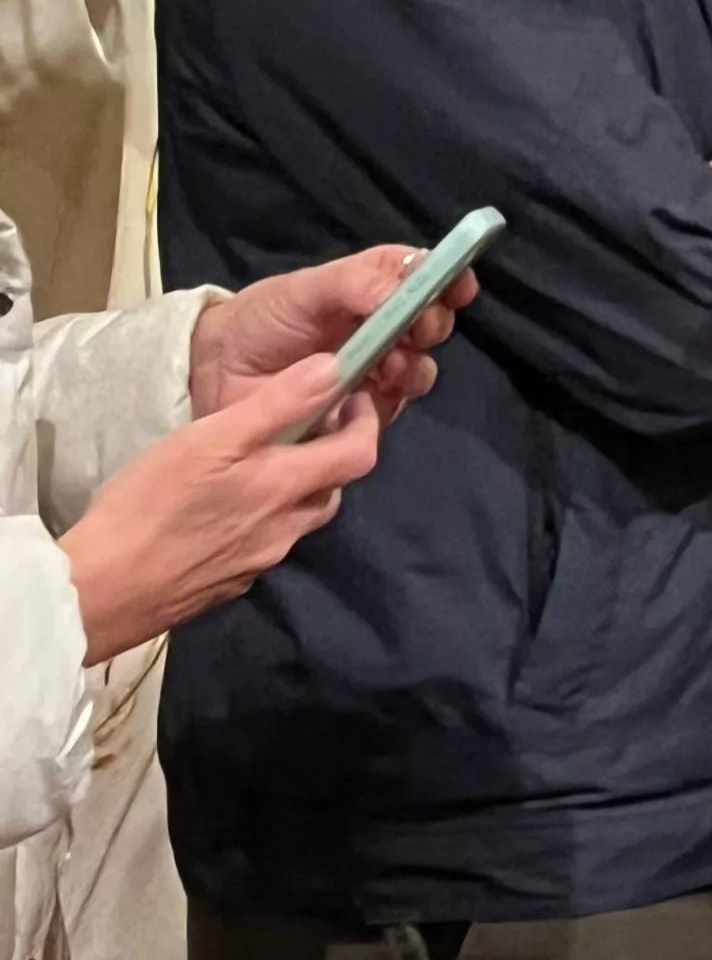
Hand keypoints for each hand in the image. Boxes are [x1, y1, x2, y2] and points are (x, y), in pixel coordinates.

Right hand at [57, 354, 382, 666]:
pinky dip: (263, 518)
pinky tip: (225, 507)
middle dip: (330, 453)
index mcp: (284, 490)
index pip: (360, 455)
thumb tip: (335, 367)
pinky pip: (264, 544)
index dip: (366, 421)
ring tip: (259, 462)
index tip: (348, 396)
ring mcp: (255, 564)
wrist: (97, 592)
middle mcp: (282, 532)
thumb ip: (277, 405)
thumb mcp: (211, 438)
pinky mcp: (227, 585)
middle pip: (332, 488)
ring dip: (296, 487)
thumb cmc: (151, 504)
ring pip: (298, 518)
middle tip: (303, 424)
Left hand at [191, 247, 472, 431]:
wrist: (215, 374)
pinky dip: (390, 402)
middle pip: (432, 322)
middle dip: (433, 324)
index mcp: (372, 286)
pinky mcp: (360, 414)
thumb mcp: (305, 289)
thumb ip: (355, 283)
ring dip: (415, 366)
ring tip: (389, 367)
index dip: (448, 278)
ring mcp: (374, 372)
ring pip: (420, 369)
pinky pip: (393, 410)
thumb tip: (404, 291)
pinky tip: (367, 397)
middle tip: (417, 330)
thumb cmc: (263, 319)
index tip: (458, 286)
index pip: (425, 275)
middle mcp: (382, 327)